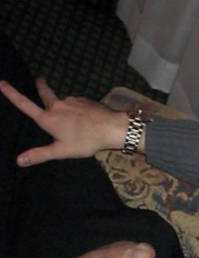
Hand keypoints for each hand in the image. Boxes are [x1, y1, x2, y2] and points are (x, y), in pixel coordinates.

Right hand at [0, 78, 128, 165]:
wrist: (111, 127)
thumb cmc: (85, 141)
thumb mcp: (61, 151)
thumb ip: (40, 154)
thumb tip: (19, 160)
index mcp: (48, 118)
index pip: (25, 105)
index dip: (12, 94)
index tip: (2, 83)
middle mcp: (57, 106)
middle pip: (46, 93)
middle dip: (41, 86)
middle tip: (39, 79)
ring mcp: (72, 101)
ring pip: (65, 102)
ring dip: (65, 105)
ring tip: (74, 119)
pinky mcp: (86, 100)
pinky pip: (78, 104)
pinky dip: (79, 109)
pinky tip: (86, 118)